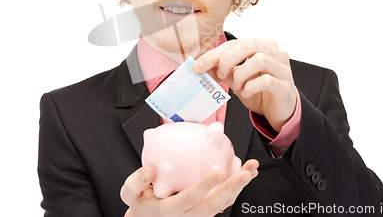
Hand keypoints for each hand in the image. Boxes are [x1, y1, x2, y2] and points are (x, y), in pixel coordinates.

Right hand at [120, 159, 258, 216]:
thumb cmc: (142, 207)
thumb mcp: (130, 196)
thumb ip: (135, 184)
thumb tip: (148, 171)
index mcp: (171, 210)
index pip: (191, 198)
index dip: (206, 186)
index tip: (219, 173)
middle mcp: (189, 215)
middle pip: (216, 204)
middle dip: (233, 188)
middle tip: (245, 173)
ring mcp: (199, 215)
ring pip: (224, 204)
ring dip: (239, 187)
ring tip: (251, 170)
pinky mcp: (206, 211)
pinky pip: (224, 201)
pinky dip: (236, 188)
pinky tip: (244, 174)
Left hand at [193, 39, 296, 131]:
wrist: (279, 111)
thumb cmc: (259, 91)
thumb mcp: (237, 79)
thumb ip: (222, 71)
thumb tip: (201, 66)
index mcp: (262, 45)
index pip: (235, 43)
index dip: (215, 53)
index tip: (198, 65)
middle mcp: (276, 52)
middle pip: (248, 46)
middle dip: (227, 60)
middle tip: (220, 75)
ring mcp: (283, 68)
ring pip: (259, 60)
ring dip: (241, 74)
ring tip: (237, 86)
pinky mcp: (285, 86)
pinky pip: (267, 80)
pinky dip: (251, 86)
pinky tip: (246, 92)